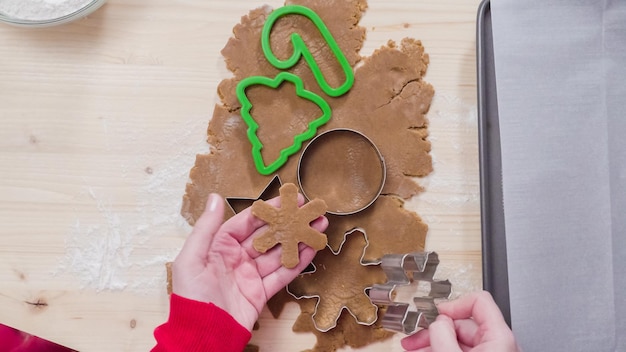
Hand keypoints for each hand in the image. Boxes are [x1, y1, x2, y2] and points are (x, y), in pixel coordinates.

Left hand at [171, 193, 327, 330]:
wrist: (203, 334)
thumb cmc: (191, 297)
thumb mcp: (192, 258)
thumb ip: (206, 227)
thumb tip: (214, 197)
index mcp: (219, 246)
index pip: (248, 221)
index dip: (269, 209)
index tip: (288, 199)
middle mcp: (237, 258)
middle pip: (268, 235)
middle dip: (289, 222)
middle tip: (310, 211)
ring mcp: (251, 275)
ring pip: (279, 253)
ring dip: (298, 239)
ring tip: (318, 226)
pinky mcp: (261, 292)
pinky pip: (282, 274)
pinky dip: (298, 262)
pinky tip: (312, 249)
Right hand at [401, 291, 519, 351]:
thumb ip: (442, 335)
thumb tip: (437, 321)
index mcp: (499, 337)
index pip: (479, 301)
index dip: (453, 304)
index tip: (435, 312)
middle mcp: (498, 345)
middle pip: (462, 324)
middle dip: (433, 329)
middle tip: (412, 337)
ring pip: (457, 341)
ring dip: (432, 342)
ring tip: (411, 348)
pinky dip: (440, 350)